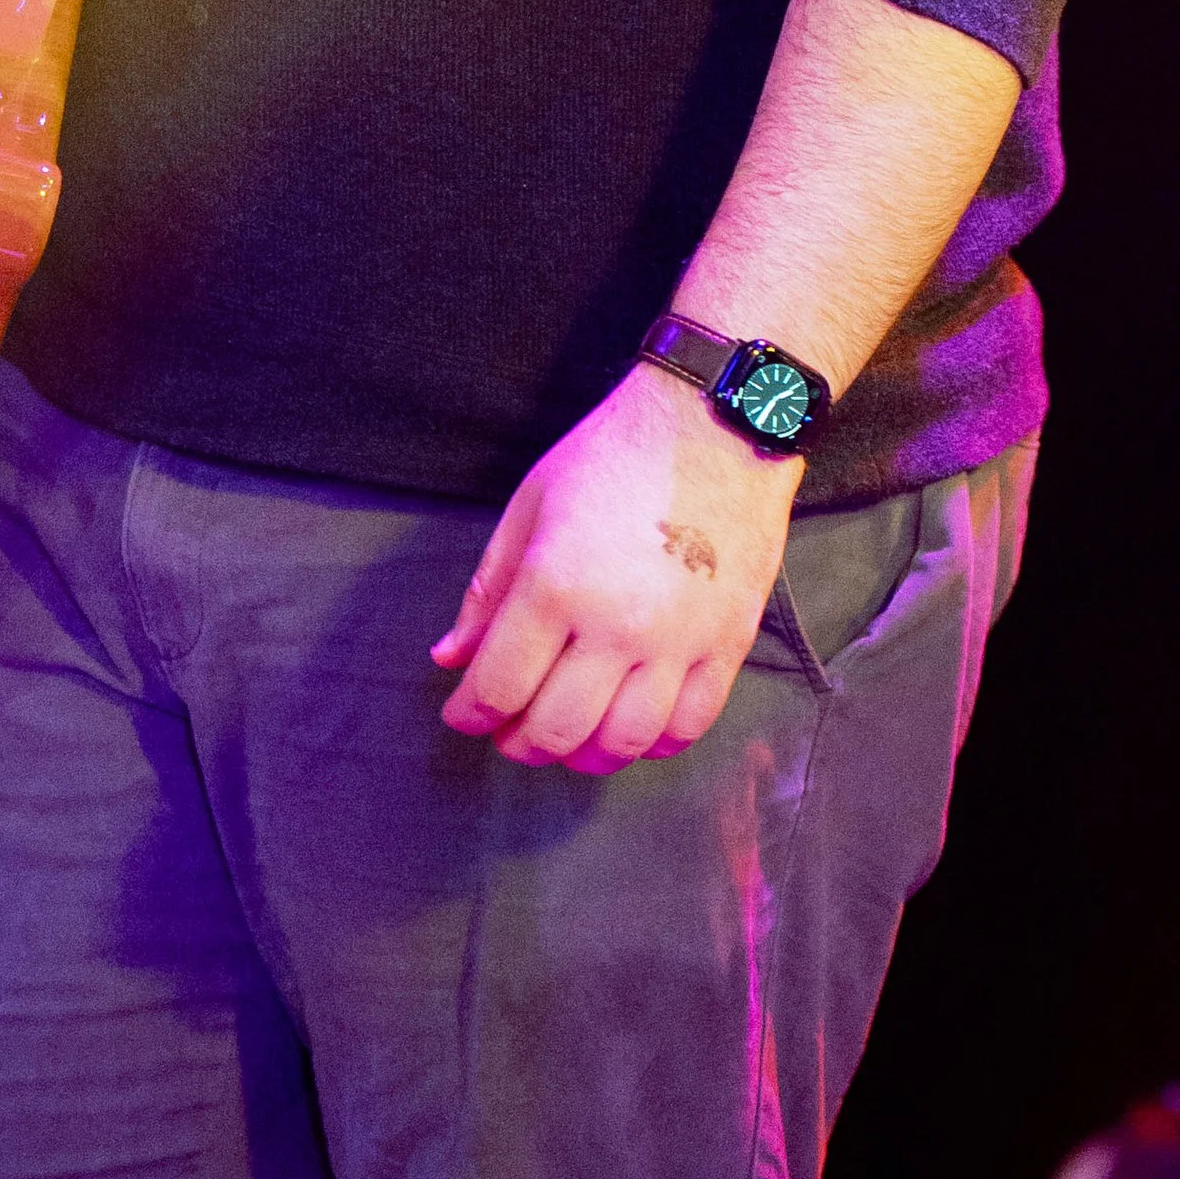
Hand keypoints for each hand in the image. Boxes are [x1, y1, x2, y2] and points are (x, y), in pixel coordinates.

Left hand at [431, 364, 799, 773]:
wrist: (713, 422)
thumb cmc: (613, 453)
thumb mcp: (531, 505)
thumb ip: (488, 590)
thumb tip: (449, 658)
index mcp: (556, 585)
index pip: (499, 687)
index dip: (471, 713)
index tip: (464, 712)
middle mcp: (617, 626)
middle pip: (556, 729)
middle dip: (519, 742)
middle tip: (509, 730)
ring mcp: (679, 641)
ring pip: (623, 743)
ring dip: (584, 756)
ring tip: (568, 739)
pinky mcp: (729, 644)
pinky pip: (689, 725)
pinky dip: (654, 744)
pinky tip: (631, 728)